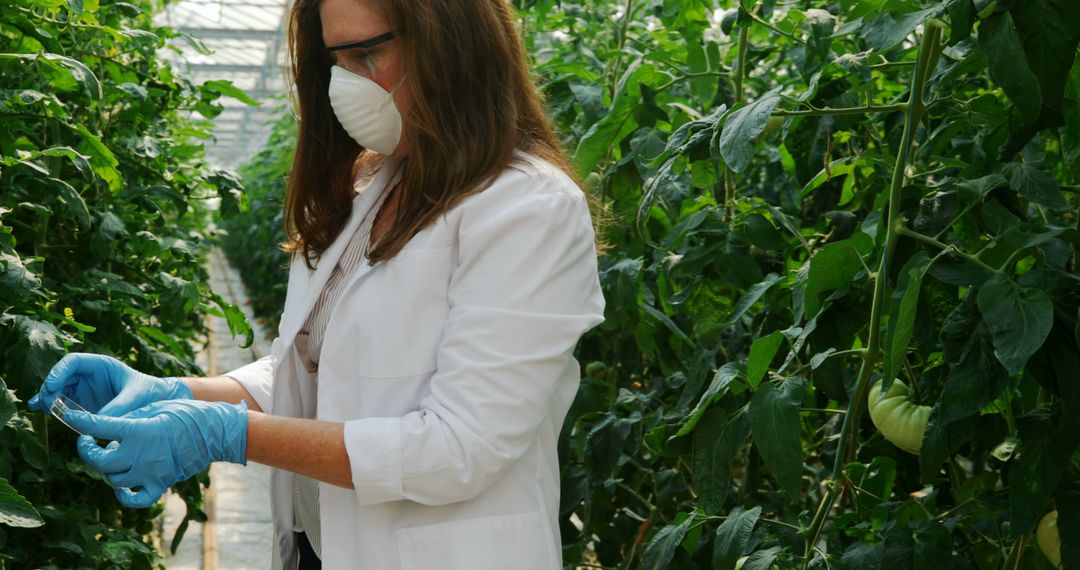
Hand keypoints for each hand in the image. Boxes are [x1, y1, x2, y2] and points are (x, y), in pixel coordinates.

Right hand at [27, 353, 191, 416]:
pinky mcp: (82, 402)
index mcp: (101, 365)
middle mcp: (89, 375)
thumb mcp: (137, 396)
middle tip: (45, 403)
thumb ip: (119, 406)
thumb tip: (98, 421)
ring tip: (40, 408)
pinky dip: (50, 405)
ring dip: (47, 397)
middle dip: (50, 386)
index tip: (52, 387)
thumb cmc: (150, 393)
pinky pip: (62, 401)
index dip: (59, 372)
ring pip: (58, 388)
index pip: (73, 361)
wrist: (157, 402)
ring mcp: (84, 388)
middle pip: (61, 375)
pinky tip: (39, 410)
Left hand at [64, 399, 248, 508]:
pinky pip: (136, 499)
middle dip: (88, 452)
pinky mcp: (160, 484)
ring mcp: (149, 472)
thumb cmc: (186, 413)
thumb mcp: (154, 406)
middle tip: (89, 443)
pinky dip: (125, 496)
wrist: (214, 431)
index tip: (70, 416)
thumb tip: (110, 427)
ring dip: (107, 469)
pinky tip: (122, 487)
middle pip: (98, 462)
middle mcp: (138, 454)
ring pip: (114, 480)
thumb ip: (129, 417)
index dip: (79, 421)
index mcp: (136, 430)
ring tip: (113, 458)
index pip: (97, 427)